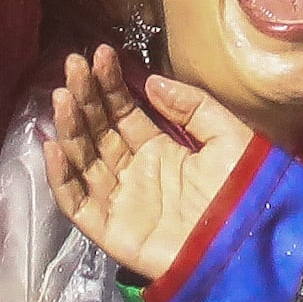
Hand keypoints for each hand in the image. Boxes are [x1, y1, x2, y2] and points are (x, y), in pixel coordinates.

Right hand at [46, 43, 248, 281]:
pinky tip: (54, 146)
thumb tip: (150, 81)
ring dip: (69, 127)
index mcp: (160, 151)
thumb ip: (193, 107)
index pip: (123, 112)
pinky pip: (77, 203)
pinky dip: (61, 177)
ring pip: (84, 159)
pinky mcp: (110, 230)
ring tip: (63, 95)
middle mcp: (134, 172)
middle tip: (74, 63)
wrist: (249, 247)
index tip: (100, 54)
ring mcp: (120, 201)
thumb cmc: (243, 194)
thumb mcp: (228, 138)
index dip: (109, 84)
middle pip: (99, 130)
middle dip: (85, 97)